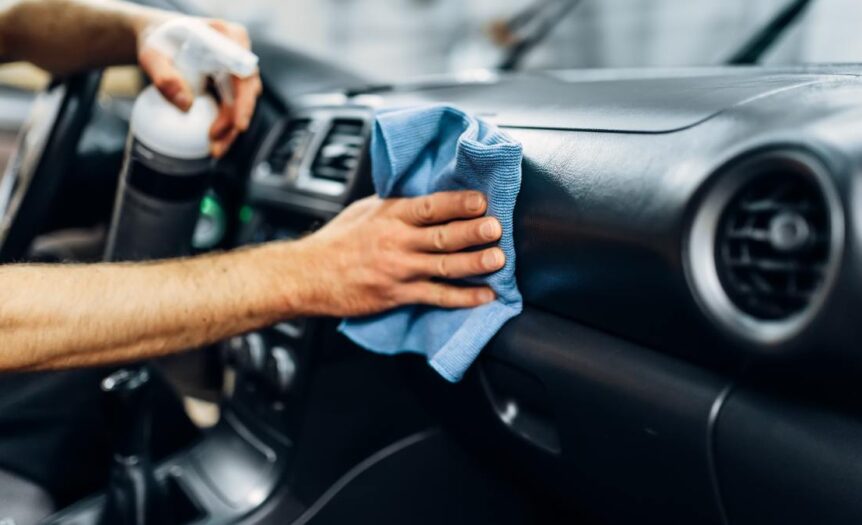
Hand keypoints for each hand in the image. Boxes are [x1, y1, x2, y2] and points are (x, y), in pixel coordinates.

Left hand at [136, 16, 262, 157]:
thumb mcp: (152, 56)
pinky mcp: (232, 81)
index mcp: (226, 35)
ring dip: (230, 128)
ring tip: (214, 149)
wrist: (158, 36)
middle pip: (247, 91)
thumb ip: (164, 77)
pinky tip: (214, 141)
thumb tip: (186, 105)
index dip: (244, 100)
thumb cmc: (156, 41)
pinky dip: (225, 124)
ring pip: (243, 102)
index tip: (239, 124)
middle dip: (234, 121)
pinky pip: (234, 105)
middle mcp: (239, 50)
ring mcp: (238, 67)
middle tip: (216, 145)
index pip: (243, 70)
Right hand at [292, 191, 505, 316]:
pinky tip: (483, 296)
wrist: (307, 275)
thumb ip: (397, 205)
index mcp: (390, 215)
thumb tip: (429, 197)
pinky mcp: (397, 295)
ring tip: (498, 260)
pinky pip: (436, 296)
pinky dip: (462, 298)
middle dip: (472, 231)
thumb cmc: (336, 241)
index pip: (430, 206)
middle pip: (442, 235)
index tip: (481, 200)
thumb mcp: (365, 211)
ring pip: (444, 266)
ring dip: (474, 263)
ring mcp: (398, 270)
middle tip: (496, 228)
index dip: (458, 202)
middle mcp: (396, 241)